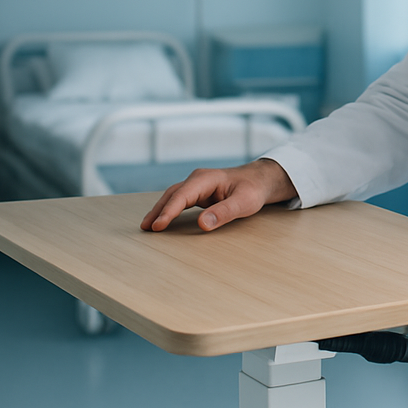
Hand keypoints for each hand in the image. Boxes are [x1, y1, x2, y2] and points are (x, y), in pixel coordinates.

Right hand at [140, 158, 296, 232]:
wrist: (261, 180)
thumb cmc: (254, 189)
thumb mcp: (244, 202)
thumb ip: (224, 212)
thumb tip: (202, 224)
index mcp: (205, 179)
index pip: (182, 196)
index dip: (168, 212)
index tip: (158, 226)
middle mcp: (198, 180)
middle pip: (172, 195)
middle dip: (157, 211)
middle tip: (145, 228)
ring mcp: (197, 185)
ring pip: (173, 197)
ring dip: (160, 211)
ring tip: (148, 227)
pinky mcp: (199, 193)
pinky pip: (180, 201)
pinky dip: (169, 210)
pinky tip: (163, 220)